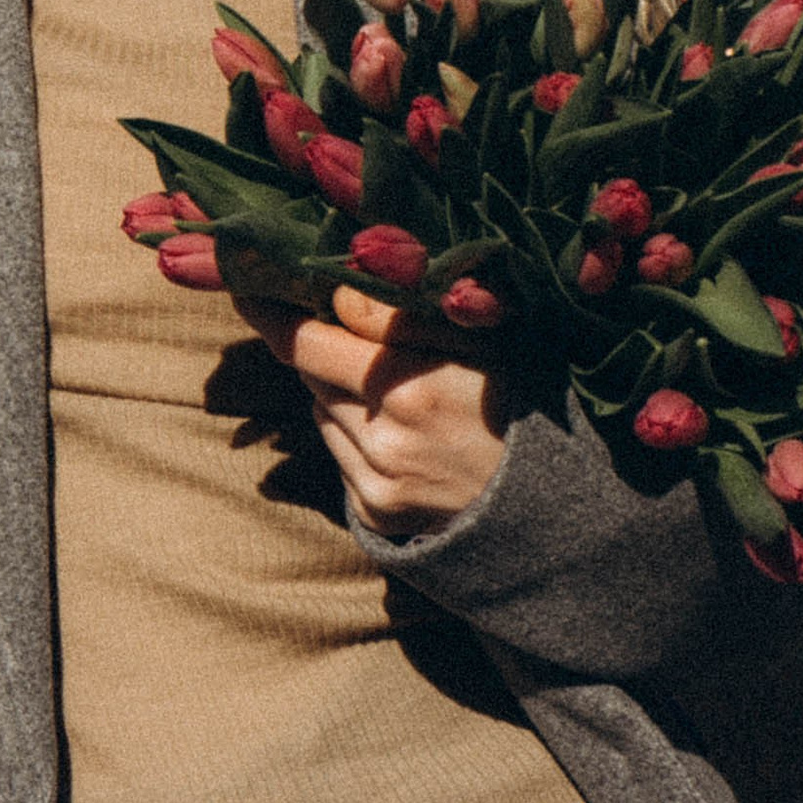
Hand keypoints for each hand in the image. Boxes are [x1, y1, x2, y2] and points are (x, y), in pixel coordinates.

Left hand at [243, 284, 509, 540]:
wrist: (555, 510)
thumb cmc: (519, 407)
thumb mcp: (481, 343)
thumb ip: (402, 317)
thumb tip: (336, 289)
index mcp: (411, 389)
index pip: (308, 343)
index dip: (272, 313)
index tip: (246, 286)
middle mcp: (384, 442)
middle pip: (311, 376)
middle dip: (325, 350)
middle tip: (362, 339)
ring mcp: (376, 485)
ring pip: (321, 414)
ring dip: (339, 395)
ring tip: (399, 393)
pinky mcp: (374, 515)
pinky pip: (339, 455)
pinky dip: (354, 437)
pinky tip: (403, 436)